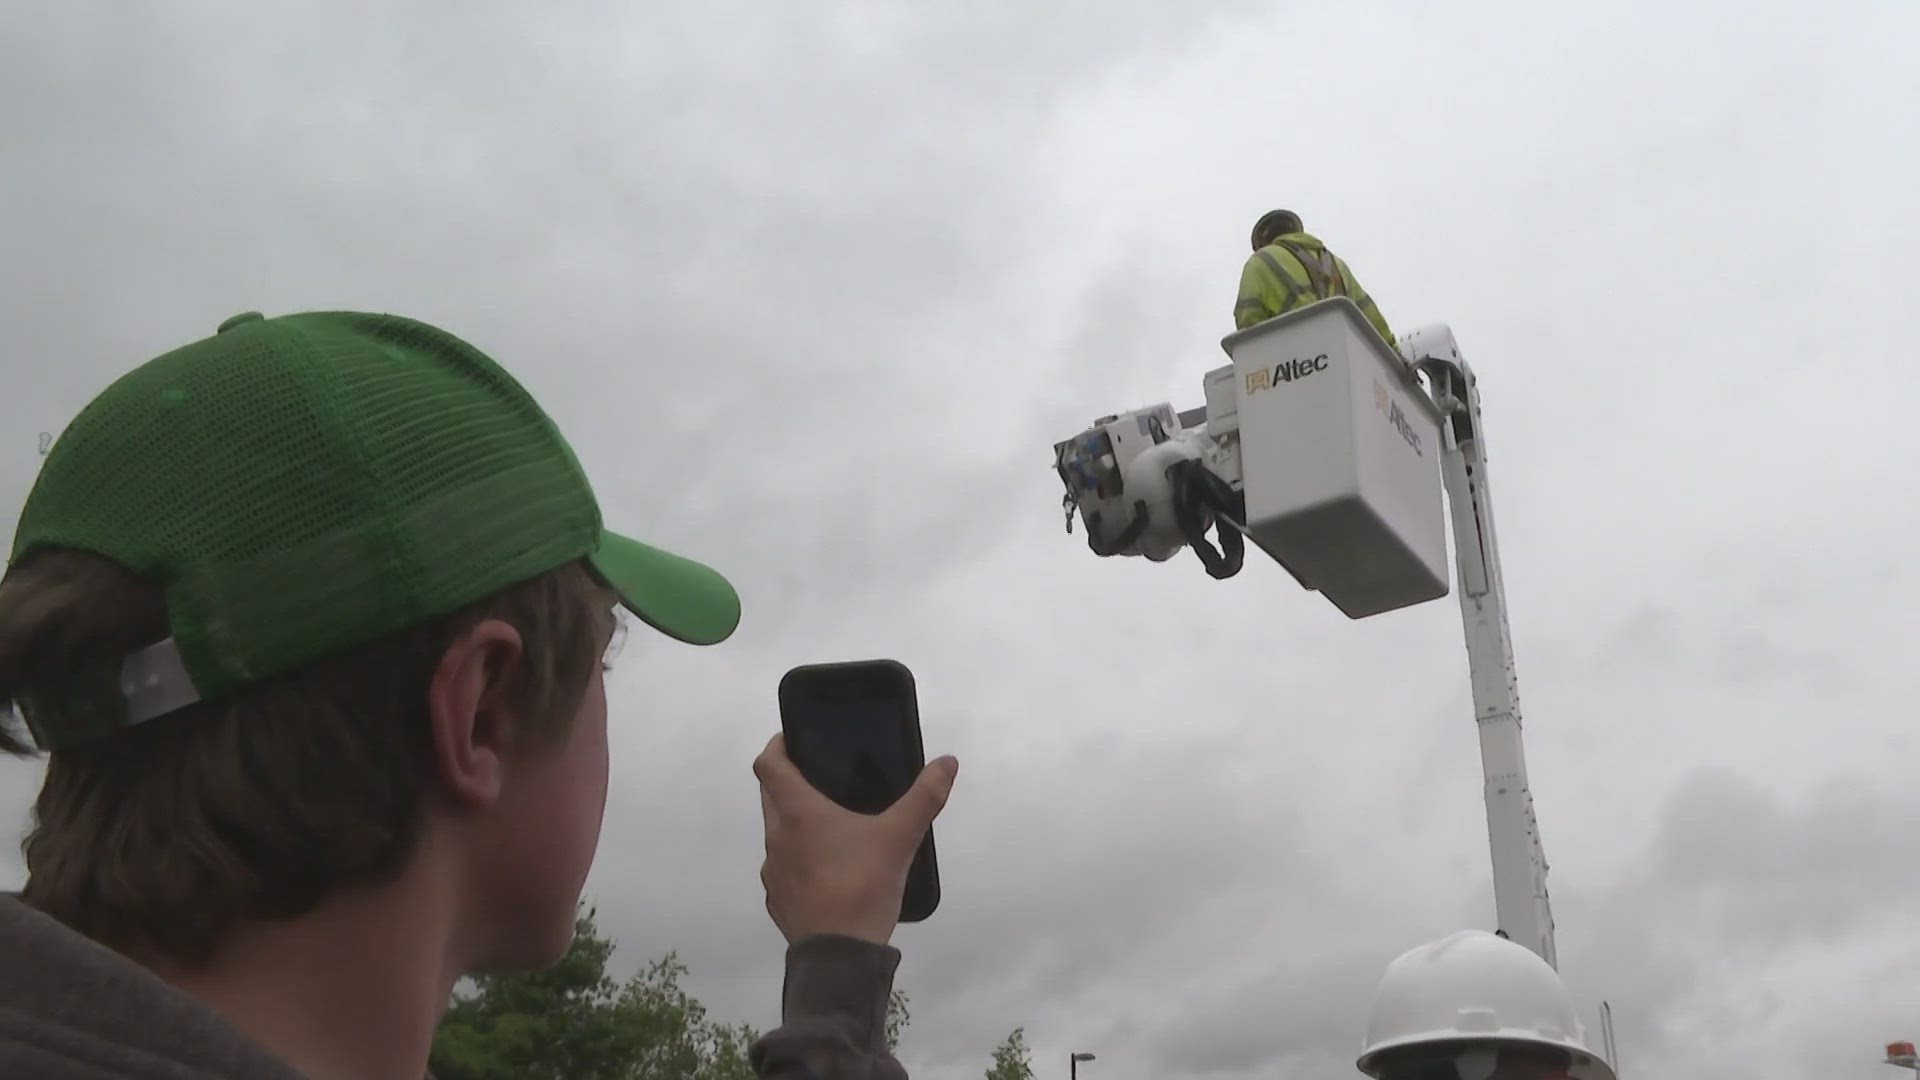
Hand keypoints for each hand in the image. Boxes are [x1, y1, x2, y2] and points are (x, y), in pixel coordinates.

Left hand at [753, 732, 958, 946]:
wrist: (838, 956)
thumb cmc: (862, 886)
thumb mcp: (900, 837)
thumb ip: (925, 797)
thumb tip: (946, 763)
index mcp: (798, 813)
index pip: (769, 764)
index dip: (777, 745)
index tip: (794, 740)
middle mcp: (777, 837)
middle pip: (770, 795)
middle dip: (788, 781)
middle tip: (822, 777)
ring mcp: (773, 871)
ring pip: (776, 833)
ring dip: (794, 822)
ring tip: (832, 826)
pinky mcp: (778, 899)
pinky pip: (783, 868)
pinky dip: (799, 859)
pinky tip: (829, 871)